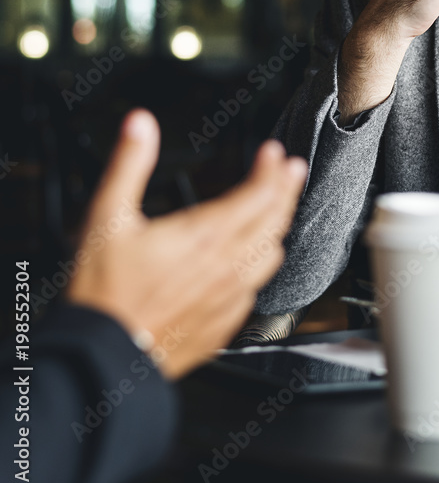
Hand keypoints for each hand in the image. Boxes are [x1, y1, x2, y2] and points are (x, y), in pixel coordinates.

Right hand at [66, 109, 307, 379]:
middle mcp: (227, 266)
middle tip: (292, 171)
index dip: (271, 169)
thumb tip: (140, 124)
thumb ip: (129, 164)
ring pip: (271, 256)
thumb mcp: (106, 218)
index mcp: (205, 235)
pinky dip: (259, 268)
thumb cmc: (102, 293)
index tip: (275, 152)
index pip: (258, 194)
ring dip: (278, 228)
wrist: (102, 357)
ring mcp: (229, 298)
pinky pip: (256, 290)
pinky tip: (252, 264)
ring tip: (278, 211)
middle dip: (286, 191)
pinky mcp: (224, 324)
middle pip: (274, 221)